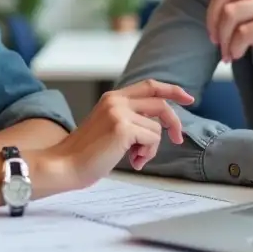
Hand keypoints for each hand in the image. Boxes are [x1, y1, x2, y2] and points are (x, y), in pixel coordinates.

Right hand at [37, 79, 193, 190]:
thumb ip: (130, 120)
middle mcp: (116, 100)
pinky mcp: (123, 128)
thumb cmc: (86, 154)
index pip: (149, 86)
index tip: (188, 97)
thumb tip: (159, 125)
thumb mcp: (110, 128)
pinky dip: (147, 154)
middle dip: (175, 122)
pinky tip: (133, 161)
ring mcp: (119, 113)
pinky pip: (152, 139)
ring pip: (157, 128)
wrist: (64, 165)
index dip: (171, 90)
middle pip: (160, 104)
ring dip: (151, 148)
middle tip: (178, 139)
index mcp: (112, 98)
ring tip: (135, 158)